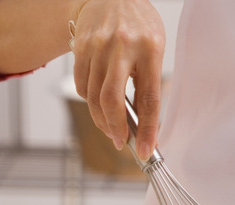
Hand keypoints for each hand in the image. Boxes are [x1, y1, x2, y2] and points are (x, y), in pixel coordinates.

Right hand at [71, 0, 164, 160]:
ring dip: (102, 119)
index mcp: (149, 49)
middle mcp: (121, 47)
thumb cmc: (139, 25)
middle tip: (121, 142)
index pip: (148, 98)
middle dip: (115, 128)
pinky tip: (99, 103)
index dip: (147, 129)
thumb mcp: (155, 48)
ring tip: (111, 128)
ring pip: (93, 96)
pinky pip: (82, 84)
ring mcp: (97, 46)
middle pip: (111, 100)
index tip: (146, 149)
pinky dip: (90, 101)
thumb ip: (148, 81)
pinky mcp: (80, 47)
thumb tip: (141, 119)